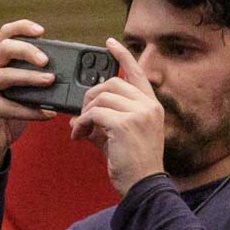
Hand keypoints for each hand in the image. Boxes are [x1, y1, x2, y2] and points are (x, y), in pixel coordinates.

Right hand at [0, 19, 57, 171]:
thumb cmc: (4, 117)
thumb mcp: (19, 93)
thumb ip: (31, 79)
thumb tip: (62, 74)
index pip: (5, 34)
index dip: (23, 27)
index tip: (42, 31)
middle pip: (5, 47)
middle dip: (29, 51)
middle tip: (47, 61)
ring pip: (6, 74)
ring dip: (31, 78)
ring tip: (51, 81)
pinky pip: (9, 105)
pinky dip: (31, 110)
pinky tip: (47, 114)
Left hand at [69, 39, 165, 195]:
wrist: (142, 186)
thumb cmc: (132, 165)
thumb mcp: (119, 137)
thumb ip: (104, 120)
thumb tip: (80, 116)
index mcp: (151, 106)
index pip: (137, 72)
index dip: (122, 56)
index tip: (109, 43)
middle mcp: (149, 106)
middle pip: (111, 84)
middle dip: (90, 97)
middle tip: (81, 116)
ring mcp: (139, 113)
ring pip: (100, 98)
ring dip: (84, 114)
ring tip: (79, 130)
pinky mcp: (125, 124)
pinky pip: (93, 114)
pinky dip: (81, 124)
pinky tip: (78, 136)